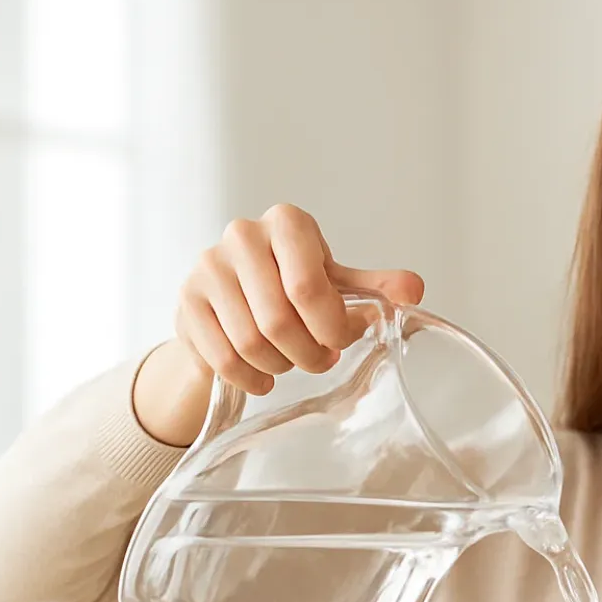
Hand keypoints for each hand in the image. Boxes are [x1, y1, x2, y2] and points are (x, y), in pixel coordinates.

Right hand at [134, 203, 424, 445]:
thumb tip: (413, 292)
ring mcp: (207, 268)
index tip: (340, 342)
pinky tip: (264, 378)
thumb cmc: (292, 286)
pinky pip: (224, 358)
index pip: (309, 288)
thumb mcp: (336, 282)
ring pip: (251, 343)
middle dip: (308, 353)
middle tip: (322, 360)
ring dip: (281, 366)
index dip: (331, 327)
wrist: (231, 301)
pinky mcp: (187, 302)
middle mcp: (241, 236)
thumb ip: (375, 287)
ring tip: (292, 362)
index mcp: (287, 223)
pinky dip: (251, 379)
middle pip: (279, 320)